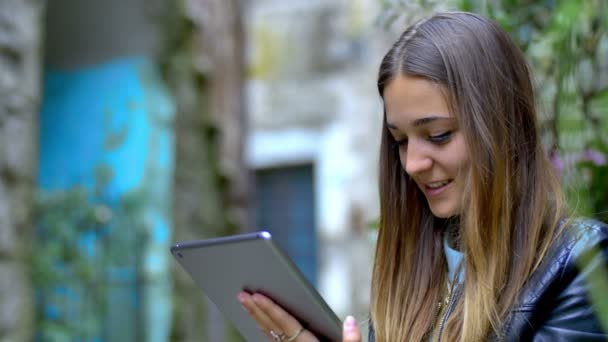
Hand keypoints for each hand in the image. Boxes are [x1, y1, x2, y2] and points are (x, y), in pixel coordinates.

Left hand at [237, 292, 361, 341]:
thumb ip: (351, 341)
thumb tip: (349, 320)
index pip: (286, 323)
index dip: (271, 309)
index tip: (257, 295)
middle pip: (271, 327)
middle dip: (256, 310)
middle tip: (241, 295)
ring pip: (268, 334)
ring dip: (256, 318)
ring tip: (245, 303)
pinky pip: (271, 341)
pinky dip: (263, 329)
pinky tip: (258, 320)